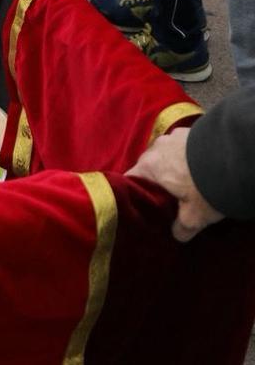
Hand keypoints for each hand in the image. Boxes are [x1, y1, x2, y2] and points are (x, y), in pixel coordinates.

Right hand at [126, 128, 223, 242]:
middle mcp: (156, 147)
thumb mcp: (194, 217)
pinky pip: (182, 146)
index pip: (130, 181)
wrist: (235, 158)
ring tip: (189, 181)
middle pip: (148, 167)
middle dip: (156, 181)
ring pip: (166, 155)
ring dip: (173, 166)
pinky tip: (201, 167)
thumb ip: (180, 229)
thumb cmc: (206, 188)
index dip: (134, 195)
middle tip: (169, 198)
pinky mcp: (191, 129)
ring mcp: (173, 135)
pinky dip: (187, 156)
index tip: (144, 206)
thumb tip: (177, 234)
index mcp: (149, 167)